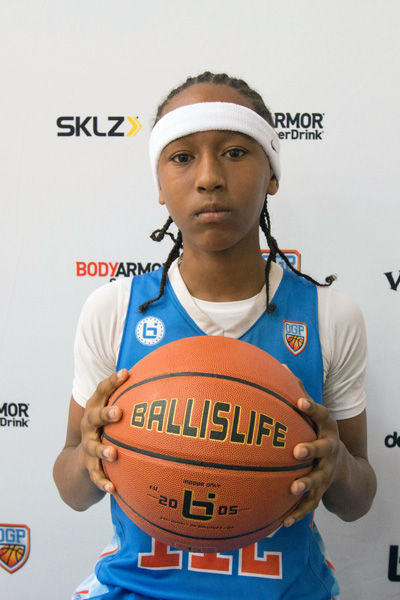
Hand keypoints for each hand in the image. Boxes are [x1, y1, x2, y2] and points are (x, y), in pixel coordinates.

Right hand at [79, 369, 128, 493]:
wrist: (79, 461)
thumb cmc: (105, 429)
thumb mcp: (111, 411)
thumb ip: (130, 397)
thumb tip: (161, 376)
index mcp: (96, 408)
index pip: (101, 391)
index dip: (112, 382)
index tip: (126, 373)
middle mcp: (89, 426)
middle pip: (94, 417)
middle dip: (105, 414)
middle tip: (118, 413)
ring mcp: (88, 446)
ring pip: (93, 447)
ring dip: (102, 450)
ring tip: (113, 454)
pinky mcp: (88, 466)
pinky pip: (95, 475)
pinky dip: (103, 482)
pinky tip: (113, 488)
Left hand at [283, 377, 340, 526]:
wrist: (344, 468)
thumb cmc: (318, 433)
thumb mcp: (314, 415)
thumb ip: (297, 392)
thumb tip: (280, 366)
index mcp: (326, 429)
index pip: (321, 415)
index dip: (311, 408)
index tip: (298, 402)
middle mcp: (329, 450)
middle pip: (323, 450)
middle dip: (311, 450)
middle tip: (296, 451)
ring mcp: (327, 473)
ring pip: (318, 480)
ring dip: (306, 485)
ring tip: (293, 489)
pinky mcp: (321, 492)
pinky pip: (309, 505)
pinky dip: (296, 513)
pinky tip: (281, 522)